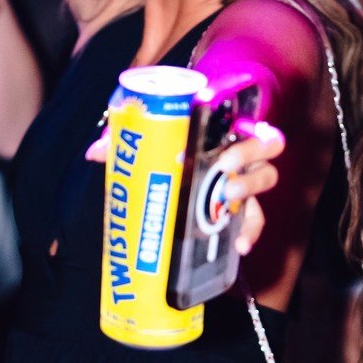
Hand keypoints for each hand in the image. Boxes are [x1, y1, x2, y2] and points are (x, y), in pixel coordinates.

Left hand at [85, 119, 286, 257]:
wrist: (179, 167)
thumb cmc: (167, 146)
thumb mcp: (146, 140)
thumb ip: (122, 140)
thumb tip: (95, 153)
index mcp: (222, 127)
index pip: (243, 116)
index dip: (240, 121)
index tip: (224, 132)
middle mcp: (241, 149)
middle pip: (266, 144)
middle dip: (247, 154)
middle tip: (223, 166)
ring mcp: (245, 177)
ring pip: (266, 177)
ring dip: (249, 187)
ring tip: (227, 199)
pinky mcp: (242, 207)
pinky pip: (255, 217)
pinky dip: (249, 232)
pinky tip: (239, 246)